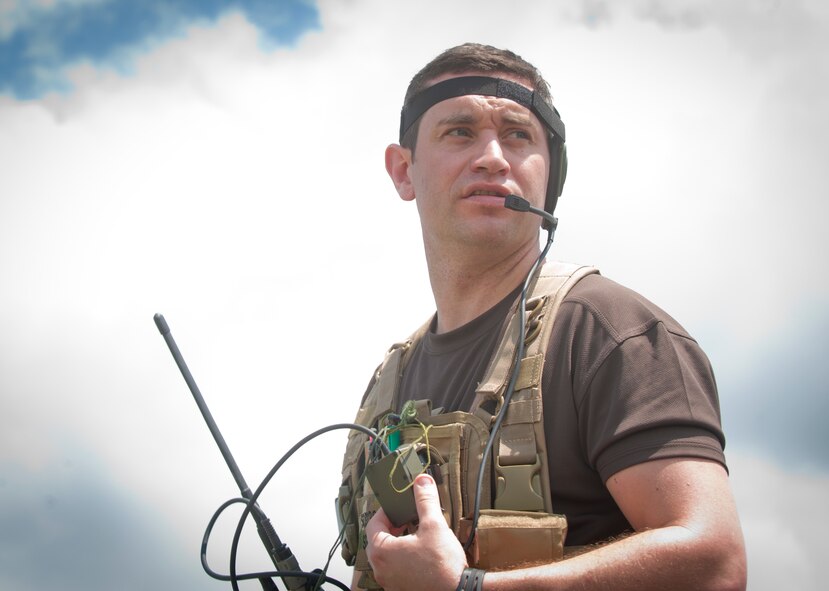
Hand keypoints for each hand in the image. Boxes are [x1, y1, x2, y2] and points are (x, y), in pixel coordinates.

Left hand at [365, 473, 466, 590]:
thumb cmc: (443, 565)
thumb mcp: (434, 525)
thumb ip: (425, 500)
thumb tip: (422, 482)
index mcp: (382, 551)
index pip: (373, 523)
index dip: (386, 512)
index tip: (397, 508)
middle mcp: (381, 569)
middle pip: (377, 540)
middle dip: (391, 527)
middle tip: (404, 520)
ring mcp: (389, 582)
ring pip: (385, 557)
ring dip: (396, 544)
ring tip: (413, 536)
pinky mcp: (399, 589)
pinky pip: (394, 570)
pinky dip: (401, 560)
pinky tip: (418, 555)